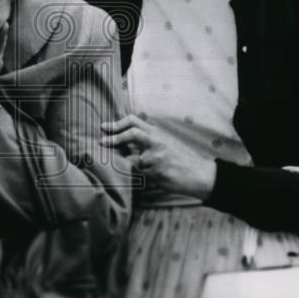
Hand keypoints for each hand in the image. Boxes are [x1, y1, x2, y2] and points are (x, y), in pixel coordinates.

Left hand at [100, 114, 217, 199]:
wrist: (197, 174)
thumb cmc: (178, 158)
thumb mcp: (163, 142)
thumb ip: (145, 139)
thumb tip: (121, 139)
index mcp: (156, 132)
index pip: (133, 121)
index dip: (117, 123)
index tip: (104, 127)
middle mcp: (156, 142)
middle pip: (132, 133)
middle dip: (114, 138)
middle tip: (101, 142)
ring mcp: (157, 157)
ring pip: (132, 158)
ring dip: (122, 161)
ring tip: (116, 164)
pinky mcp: (157, 172)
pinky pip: (138, 173)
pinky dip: (132, 174)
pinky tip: (132, 176)